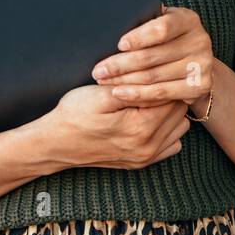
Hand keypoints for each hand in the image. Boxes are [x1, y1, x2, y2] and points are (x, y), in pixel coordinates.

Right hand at [38, 84, 189, 170]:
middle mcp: (148, 147)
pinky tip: (149, 119)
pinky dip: (167, 130)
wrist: (54, 143)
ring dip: (170, 113)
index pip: (173, 97)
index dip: (164, 81)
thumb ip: (135, 88)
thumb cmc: (74, 114)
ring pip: (180, 128)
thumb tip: (161, 80)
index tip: (155, 71)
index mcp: (141, 128)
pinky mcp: (141, 163)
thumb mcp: (100, 93)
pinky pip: (172, 145)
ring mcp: (145, 158)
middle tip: (152, 83)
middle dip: (169, 96)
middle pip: (180, 112)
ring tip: (149, 101)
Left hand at [91, 5, 213, 114]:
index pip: (161, 29)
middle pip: (153, 55)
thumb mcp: (161, 24)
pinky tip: (120, 93)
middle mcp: (200, 41)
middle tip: (98, 70)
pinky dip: (138, 95)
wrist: (195, 64)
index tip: (118, 45)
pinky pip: (162, 93)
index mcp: (188, 20)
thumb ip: (145, 22)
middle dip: (120, 64)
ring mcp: (202, 65)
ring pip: (154, 76)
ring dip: (124, 81)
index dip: (139, 37)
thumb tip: (114, 19)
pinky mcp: (199, 86)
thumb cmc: (167, 40)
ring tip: (104, 81)